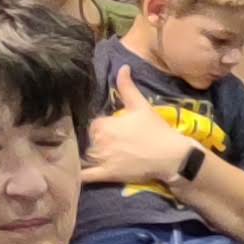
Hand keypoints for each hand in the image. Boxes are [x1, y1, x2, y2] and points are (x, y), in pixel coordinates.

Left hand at [86, 77, 200, 187]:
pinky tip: (72, 174)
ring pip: (85, 156)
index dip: (101, 127)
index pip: (92, 124)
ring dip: (86, 156)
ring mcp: (101, 159)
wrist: (171, 156)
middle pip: (87, 141)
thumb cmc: (156, 130)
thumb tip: (123, 67)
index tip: (111, 130)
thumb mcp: (141, 105)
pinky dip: (78, 176)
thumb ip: (127, 87)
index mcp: (102, 124)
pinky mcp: (106, 174)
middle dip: (95, 142)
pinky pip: (85, 176)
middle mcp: (97, 141)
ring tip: (96, 157)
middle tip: (111, 145)